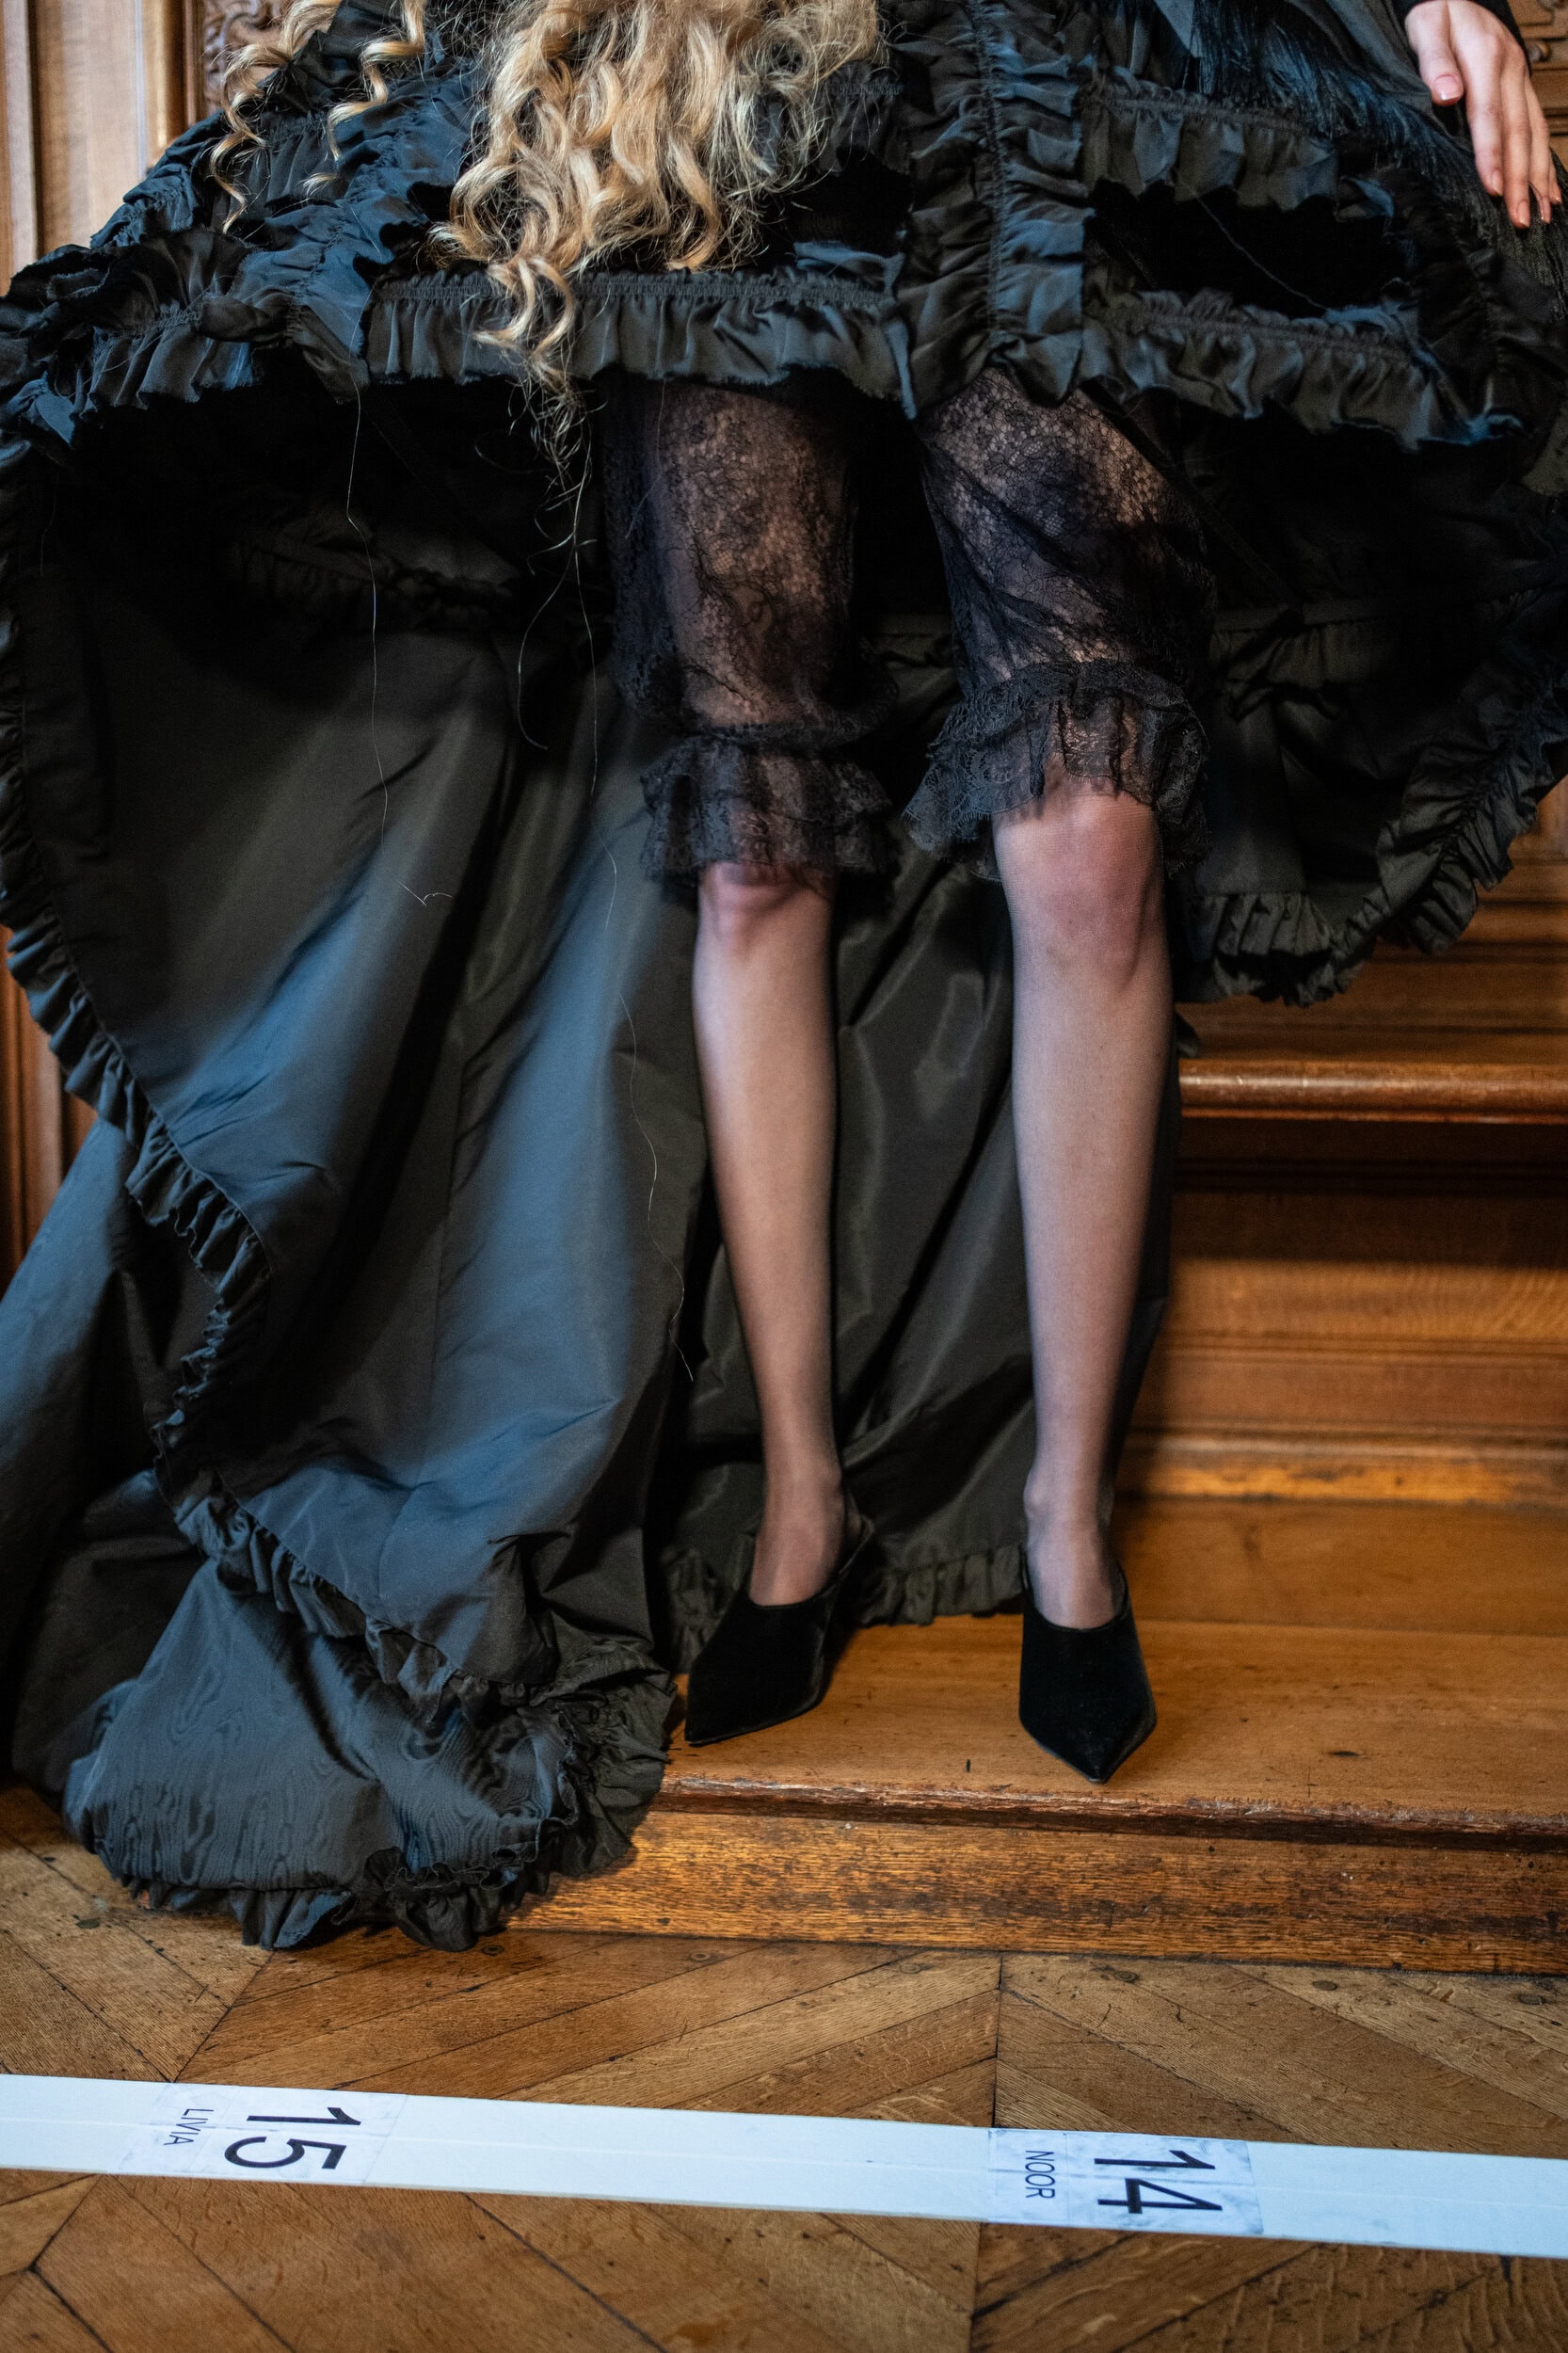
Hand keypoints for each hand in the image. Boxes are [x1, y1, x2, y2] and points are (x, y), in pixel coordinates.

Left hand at [1404, 0, 1556, 227]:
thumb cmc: (1436, 13)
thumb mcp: (1428, 26)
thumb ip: (1435, 61)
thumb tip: (1446, 95)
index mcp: (1487, 57)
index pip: (1489, 115)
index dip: (1492, 154)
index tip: (1494, 189)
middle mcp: (1511, 70)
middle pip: (1518, 131)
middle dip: (1521, 178)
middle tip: (1520, 218)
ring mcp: (1521, 79)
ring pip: (1535, 132)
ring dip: (1540, 176)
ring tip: (1543, 213)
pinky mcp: (1522, 86)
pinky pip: (1538, 127)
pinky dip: (1545, 160)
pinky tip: (1550, 189)